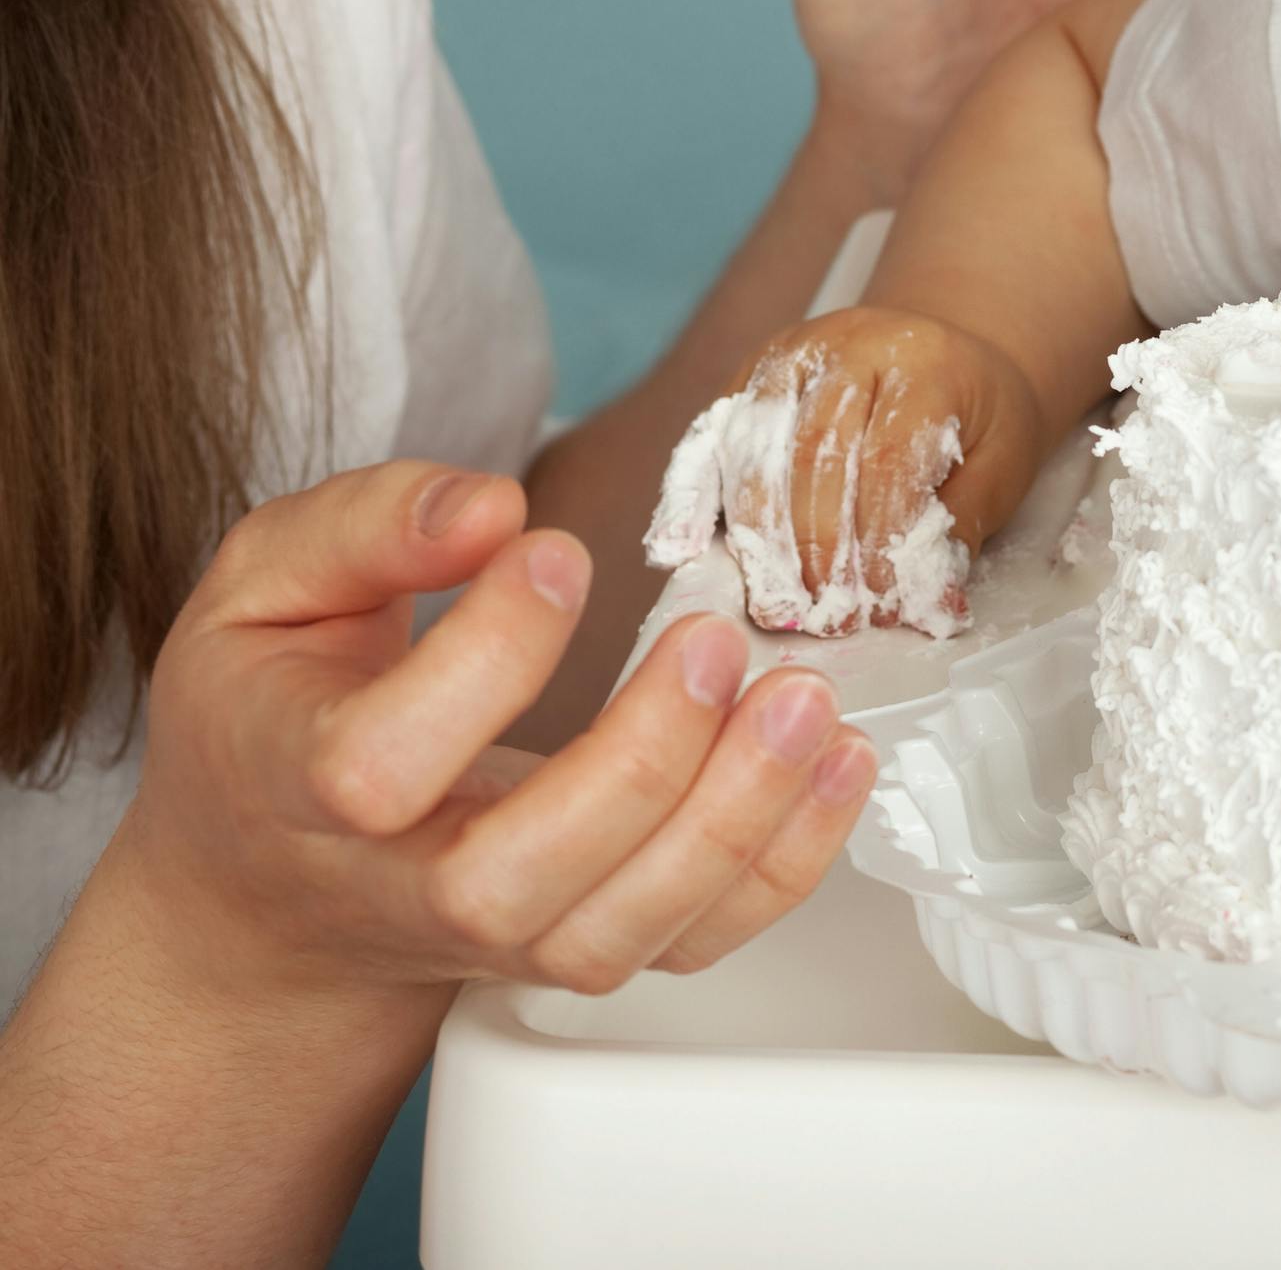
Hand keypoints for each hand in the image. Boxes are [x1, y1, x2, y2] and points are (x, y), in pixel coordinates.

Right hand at [104, 461, 873, 1005]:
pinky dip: (785, 865)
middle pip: (510, 881)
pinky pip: (694, 943)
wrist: (275, 889)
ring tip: (805, 701)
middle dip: (637, 765)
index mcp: (294, 788)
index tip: (558, 555)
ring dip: (733, 819)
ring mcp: (499, 939)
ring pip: (615, 931)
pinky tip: (837, 764)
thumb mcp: (266, 590)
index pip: (377, 764)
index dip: (483, 661)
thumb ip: (362, 529)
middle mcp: (399, 892)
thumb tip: (486, 511)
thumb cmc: (278, 713)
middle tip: (713, 641)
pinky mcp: (583, 946)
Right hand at [661, 309, 1040, 636]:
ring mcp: (787, 356)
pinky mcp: (746, 377)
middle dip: (816, 549)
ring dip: (759, 538)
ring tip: (777, 606)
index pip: (886, 459)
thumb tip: (932, 605)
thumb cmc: (977, 416)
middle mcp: (845, 346)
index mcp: (920, 362)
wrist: (949, 350)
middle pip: (811, 455)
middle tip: (826, 618)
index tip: (880, 605)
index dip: (878, 540)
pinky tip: (680, 550)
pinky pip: (707, 438)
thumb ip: (966, 523)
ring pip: (752, 449)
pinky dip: (689, 496)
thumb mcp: (1004, 459)